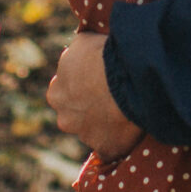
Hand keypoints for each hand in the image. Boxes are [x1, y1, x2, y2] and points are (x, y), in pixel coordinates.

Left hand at [48, 32, 143, 160]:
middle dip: (91, 108)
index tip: (100, 81)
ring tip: (128, 109)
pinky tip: (133, 126)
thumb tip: (79, 50)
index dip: (84, 86)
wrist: (127, 78)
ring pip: (94, 131)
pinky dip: (121, 139)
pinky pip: (113, 146)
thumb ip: (76, 53)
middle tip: (114, 96)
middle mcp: (65, 117)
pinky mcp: (105, 148)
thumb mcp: (83, 42)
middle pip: (77, 115)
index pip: (67, 92)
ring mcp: (85, 136)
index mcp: (56, 92)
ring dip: (106, 124)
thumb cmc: (105, 55)